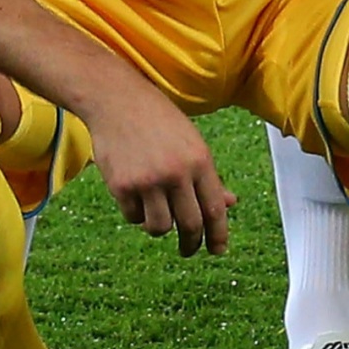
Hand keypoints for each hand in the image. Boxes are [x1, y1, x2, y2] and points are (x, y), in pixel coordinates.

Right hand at [86, 72, 234, 256]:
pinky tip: (136, 195)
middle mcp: (176, 172)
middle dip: (191, 244)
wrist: (117, 99)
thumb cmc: (158, 119)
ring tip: (157, 212)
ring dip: (160, 226)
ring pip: (160, 228)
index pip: (215, 208)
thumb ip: (208, 176)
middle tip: (188, 249)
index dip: (219, 235)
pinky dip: (136, 213)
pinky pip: (134, 217)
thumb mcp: (191, 141)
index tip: (218, 250)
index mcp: (200, 159)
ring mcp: (148, 181)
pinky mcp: (122, 186)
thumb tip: (230, 204)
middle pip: (191, 225)